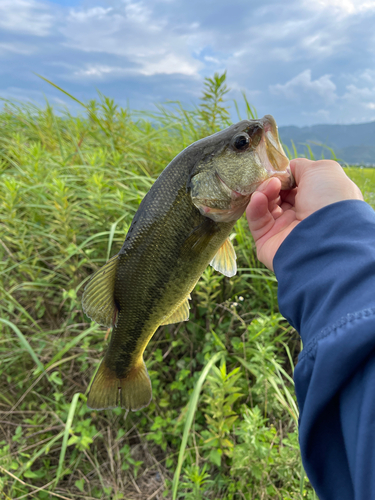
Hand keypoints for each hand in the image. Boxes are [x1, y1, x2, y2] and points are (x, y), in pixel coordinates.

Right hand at [246, 158, 363, 270]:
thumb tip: (287, 169)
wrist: (326, 239)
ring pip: (265, 206)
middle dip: (273, 183)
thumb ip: (301, 166)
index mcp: (318, 202)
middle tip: (273, 179)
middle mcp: (302, 217)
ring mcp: (284, 230)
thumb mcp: (322, 170)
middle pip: (278, 195)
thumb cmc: (329, 201)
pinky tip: (259, 197)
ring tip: (270, 186)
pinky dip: (255, 207)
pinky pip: (257, 221)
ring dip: (264, 192)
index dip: (286, 176)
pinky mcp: (267, 242)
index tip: (281, 170)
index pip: (296, 187)